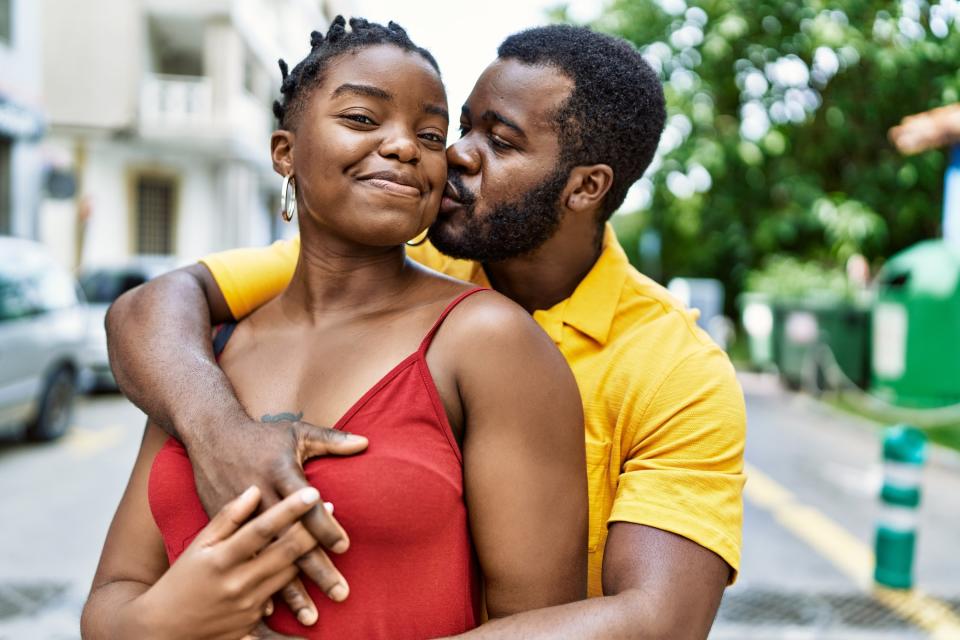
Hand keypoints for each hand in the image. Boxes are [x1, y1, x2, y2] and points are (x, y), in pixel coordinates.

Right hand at [142, 485, 319, 639]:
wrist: (163, 628)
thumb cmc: (181, 577)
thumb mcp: (199, 544)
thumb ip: (227, 517)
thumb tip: (254, 489)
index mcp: (221, 558)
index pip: (262, 528)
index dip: (289, 510)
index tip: (314, 492)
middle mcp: (236, 583)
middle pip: (285, 553)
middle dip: (313, 530)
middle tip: (333, 508)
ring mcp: (246, 606)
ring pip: (290, 575)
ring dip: (312, 555)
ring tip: (329, 535)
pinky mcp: (252, 623)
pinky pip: (281, 597)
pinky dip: (295, 582)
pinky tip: (311, 568)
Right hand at [186, 416, 366, 623]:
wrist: (209, 438)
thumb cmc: (257, 436)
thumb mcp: (293, 431)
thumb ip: (330, 440)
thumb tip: (365, 443)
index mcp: (276, 475)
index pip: (304, 509)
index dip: (324, 527)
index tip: (345, 546)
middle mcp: (258, 501)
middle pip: (290, 543)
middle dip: (316, 570)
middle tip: (341, 592)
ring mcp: (239, 519)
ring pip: (268, 562)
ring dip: (291, 592)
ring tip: (313, 616)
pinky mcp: (224, 531)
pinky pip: (243, 565)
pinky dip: (258, 586)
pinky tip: (276, 612)